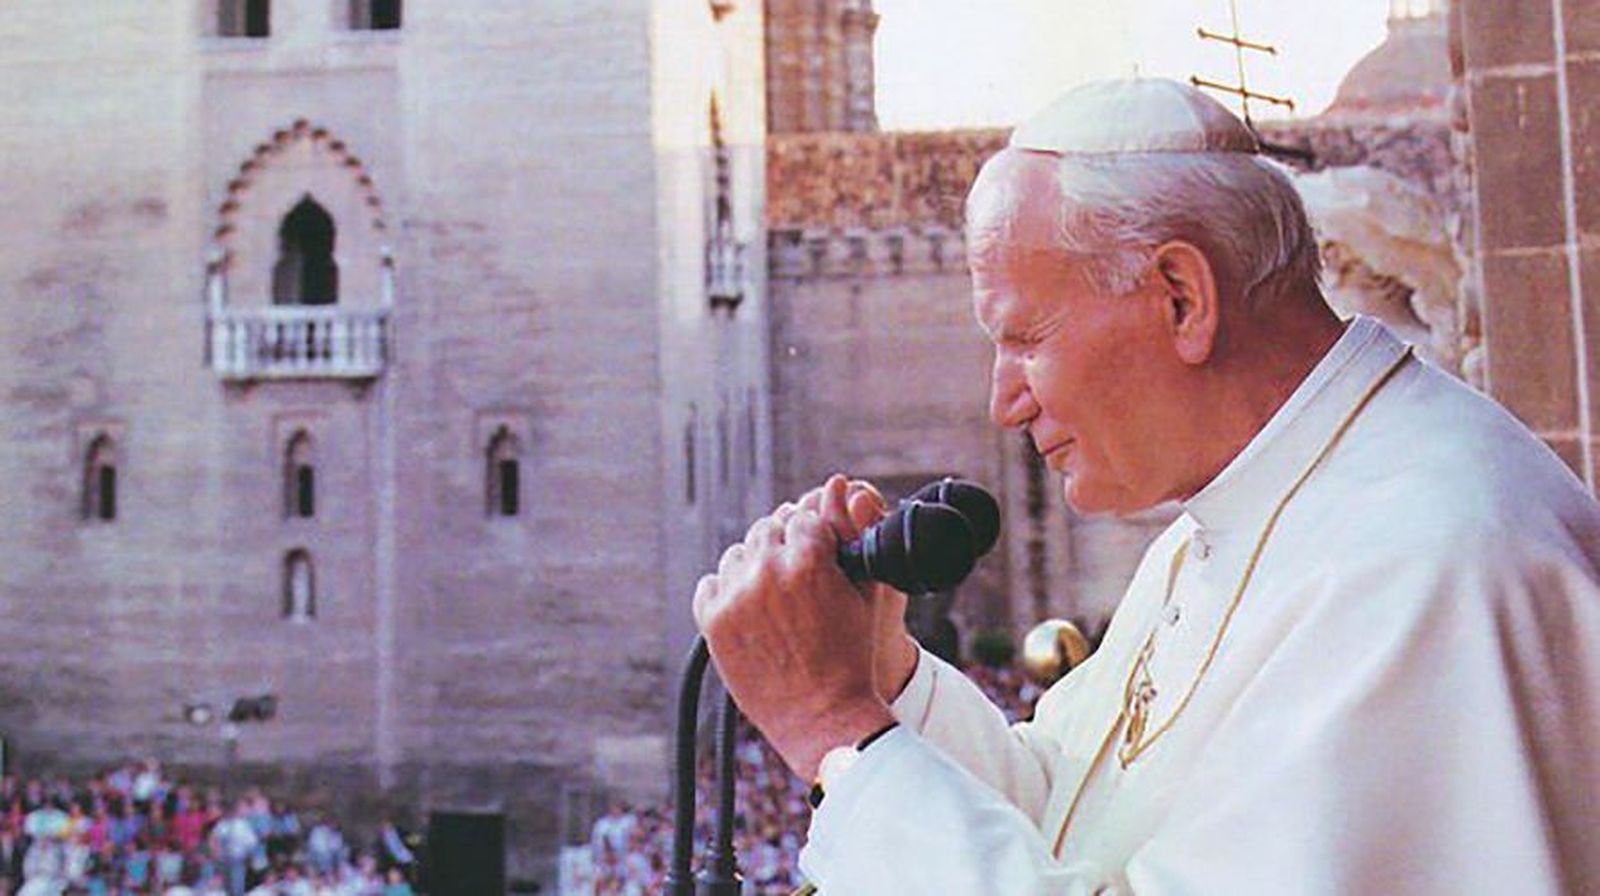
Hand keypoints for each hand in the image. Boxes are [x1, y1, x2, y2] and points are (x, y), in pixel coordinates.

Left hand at [692, 476, 897, 779]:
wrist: (822, 717)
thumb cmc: (850, 655)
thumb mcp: (863, 590)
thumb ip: (850, 532)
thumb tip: (838, 483)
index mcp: (809, 558)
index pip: (802, 518)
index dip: (813, 538)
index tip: (818, 556)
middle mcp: (767, 570)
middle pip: (767, 530)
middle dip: (783, 548)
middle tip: (796, 581)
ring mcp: (736, 596)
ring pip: (737, 555)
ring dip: (754, 568)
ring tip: (774, 600)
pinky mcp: (712, 622)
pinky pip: (710, 584)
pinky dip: (727, 592)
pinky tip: (750, 611)